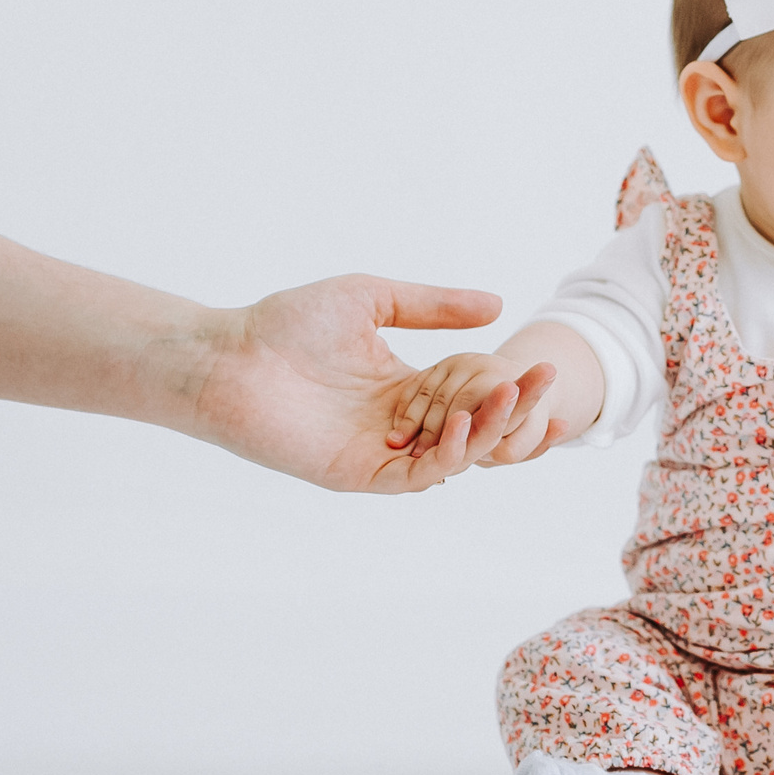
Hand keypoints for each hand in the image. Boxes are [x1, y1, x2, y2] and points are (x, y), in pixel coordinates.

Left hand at [188, 276, 552, 493]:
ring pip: (456, 455)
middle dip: (515, 410)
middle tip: (546, 384)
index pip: (476, 394)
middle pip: (476, 427)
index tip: (545, 370)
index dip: (511, 388)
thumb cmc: (286, 323)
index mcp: (408, 386)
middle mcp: (402, 423)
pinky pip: (416, 474)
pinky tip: (460, 424)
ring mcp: (382, 450)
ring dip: (490, 431)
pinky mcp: (358, 472)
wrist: (227, 356)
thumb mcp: (373, 301)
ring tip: (512, 397)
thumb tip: (498, 306)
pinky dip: (447, 455)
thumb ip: (433, 306)